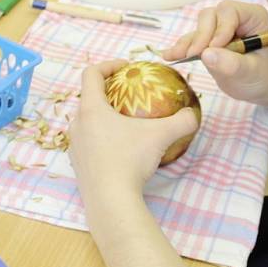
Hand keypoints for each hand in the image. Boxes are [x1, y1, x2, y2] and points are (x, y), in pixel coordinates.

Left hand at [69, 60, 199, 196]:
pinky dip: (102, 137)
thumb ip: (181, 121)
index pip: (91, 73)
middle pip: (88, 97)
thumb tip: (192, 114)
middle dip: (109, 91)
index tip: (126, 68)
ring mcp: (74, 145)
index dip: (108, 64)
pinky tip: (121, 148)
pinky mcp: (78, 164)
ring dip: (104, 115)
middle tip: (130, 95)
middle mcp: (77, 124)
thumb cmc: (130, 161)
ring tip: (126, 122)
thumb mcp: (160, 136)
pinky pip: (88, 141)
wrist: (111, 202)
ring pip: (87, 120)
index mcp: (91, 109)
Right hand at [163, 1, 267, 105]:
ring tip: (177, 56)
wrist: (259, 88)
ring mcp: (220, 27)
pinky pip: (192, 39)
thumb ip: (232, 64)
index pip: (230, 12)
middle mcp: (235, 17)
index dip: (219, 28)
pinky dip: (181, 47)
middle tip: (194, 55)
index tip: (214, 48)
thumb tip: (206, 54)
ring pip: (199, 26)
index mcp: (253, 17)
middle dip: (201, 35)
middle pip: (211, 16)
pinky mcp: (208, 39)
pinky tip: (170, 55)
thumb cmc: (263, 77)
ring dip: (188, 42)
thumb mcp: (251, 73)